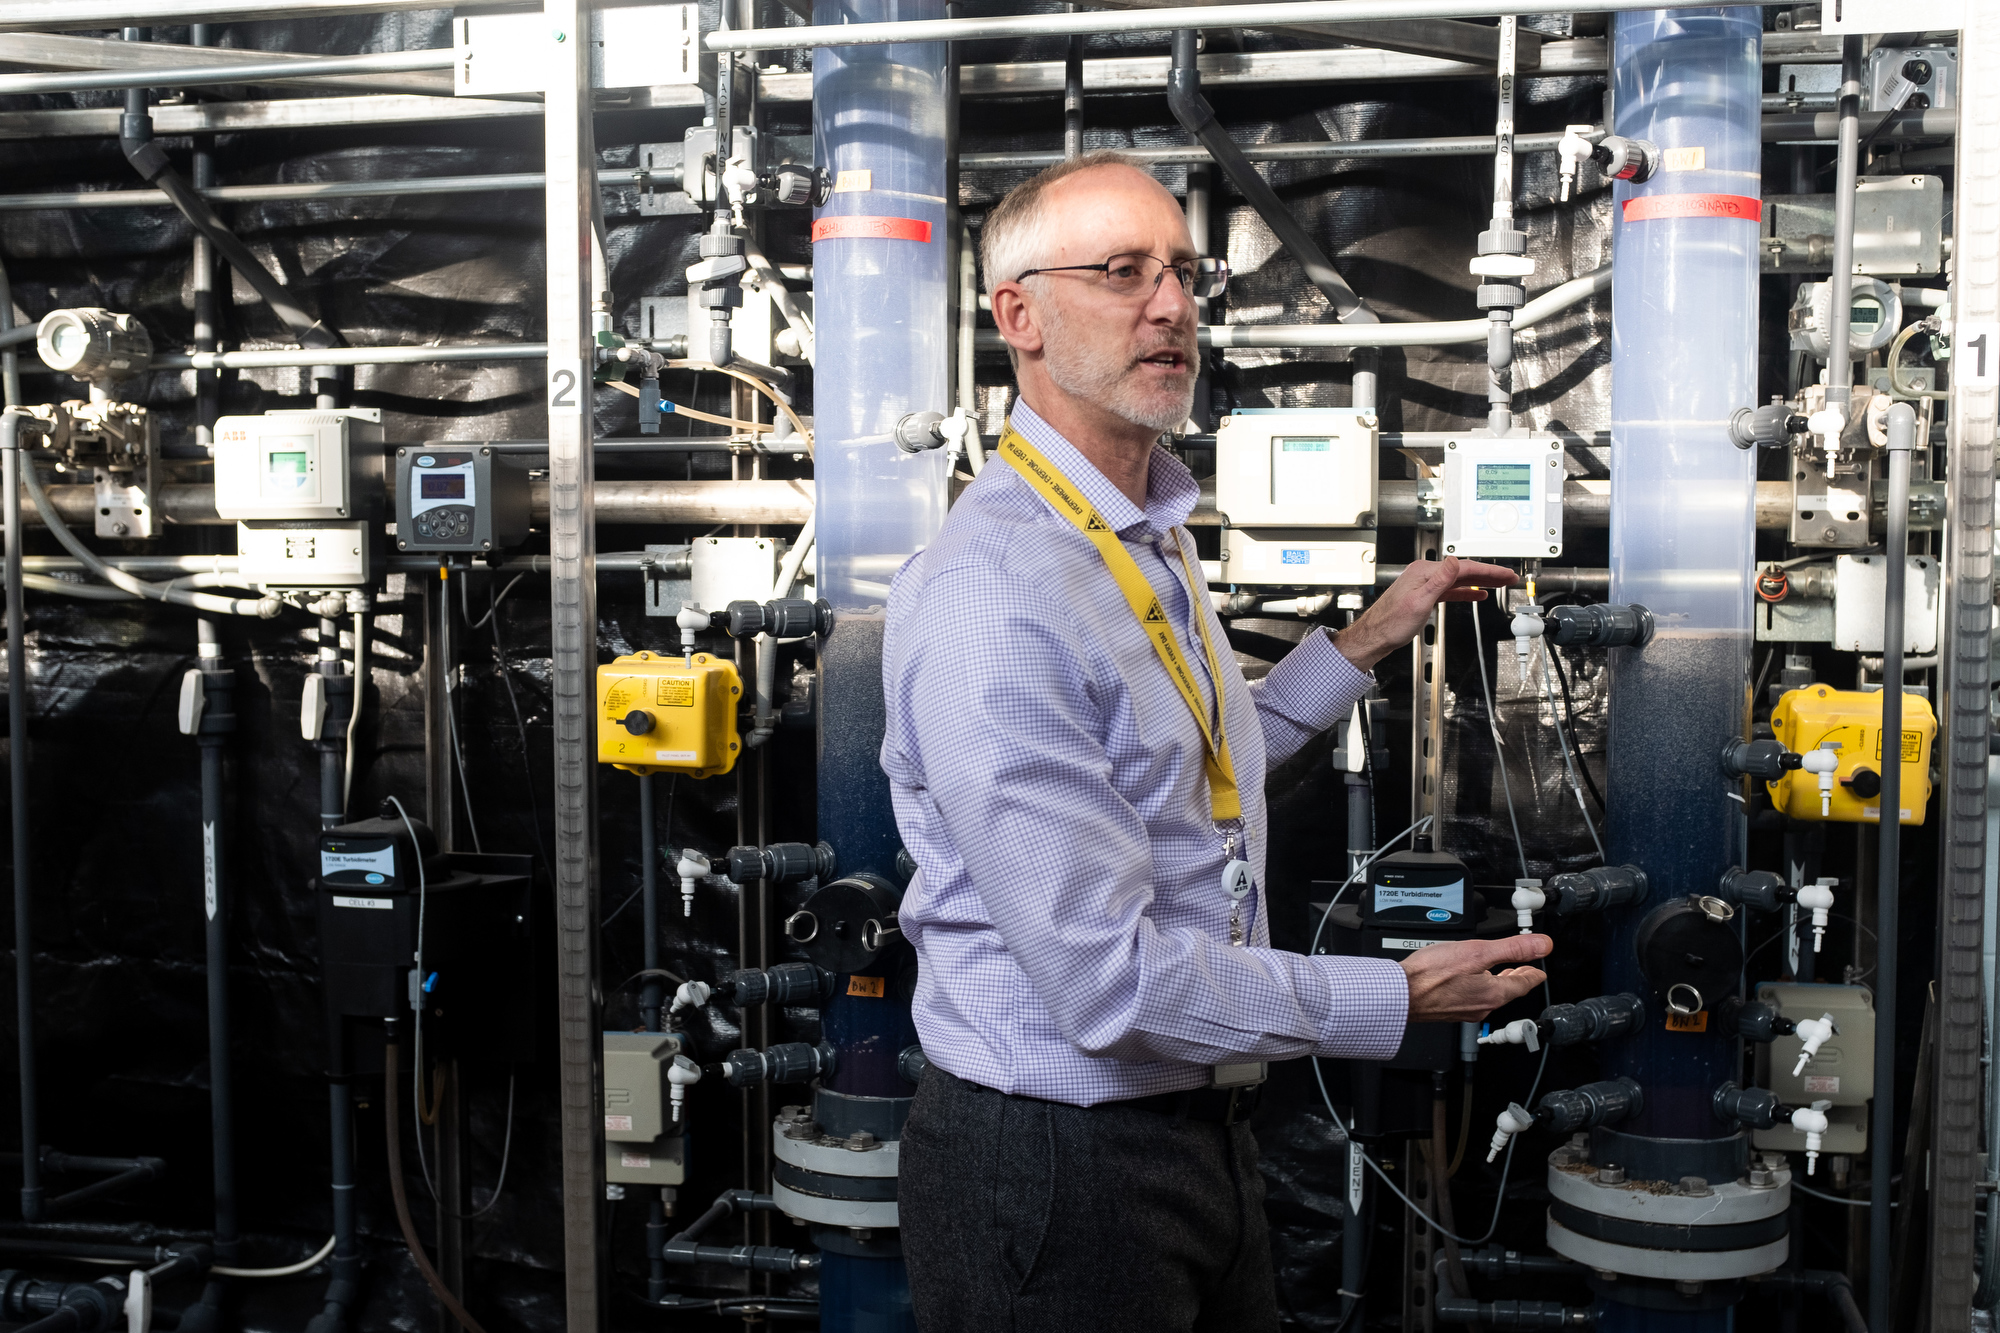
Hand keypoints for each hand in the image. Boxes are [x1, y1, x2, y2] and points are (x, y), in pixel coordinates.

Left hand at [1331, 557, 1518, 671]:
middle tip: (1509, 577)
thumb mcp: (1419, 602)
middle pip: (1464, 570)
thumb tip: (1454, 561)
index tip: (1505, 574)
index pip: (1464, 567)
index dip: (1488, 570)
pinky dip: (1466, 591)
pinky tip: (1476, 595)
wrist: (1375, 637)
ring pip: (1459, 579)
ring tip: (1499, 584)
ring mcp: (1424, 584)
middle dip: (1489, 573)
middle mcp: (1425, 574)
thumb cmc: (1391, 623)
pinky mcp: (1425, 594)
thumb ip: (1439, 581)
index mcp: (1424, 572)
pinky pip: (1451, 589)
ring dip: (1480, 581)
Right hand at [1400, 934, 1551, 1023]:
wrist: (1401, 992)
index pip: (1524, 984)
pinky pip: (1474, 998)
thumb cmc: (1432, 974)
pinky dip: (1480, 987)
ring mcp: (1466, 1010)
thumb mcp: (1477, 952)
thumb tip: (1542, 945)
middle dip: (1518, 977)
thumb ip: (1512, 948)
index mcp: (1494, 993)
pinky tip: (1471, 980)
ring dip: (1498, 981)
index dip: (1534, 973)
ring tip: (1499, 972)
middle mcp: (1483, 1006)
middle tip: (1524, 969)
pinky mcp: (1450, 1010)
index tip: (1539, 971)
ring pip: (1491, 995)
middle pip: (1509, 991)